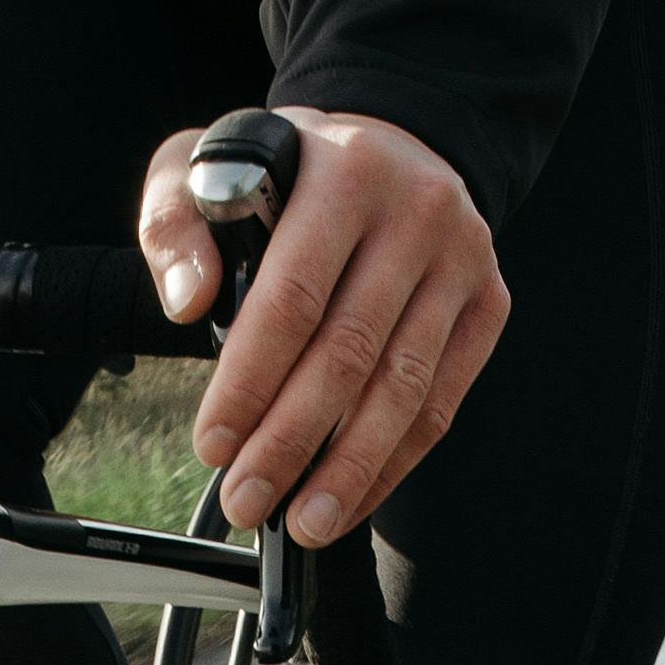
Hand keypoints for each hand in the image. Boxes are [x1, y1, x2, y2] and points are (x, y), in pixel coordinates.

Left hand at [132, 107, 508, 546]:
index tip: (214, 444)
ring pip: (404, 386)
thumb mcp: (208, 164)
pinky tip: (352, 497)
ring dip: (351, 467)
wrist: (393, 144)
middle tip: (248, 500)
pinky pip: (441, 399)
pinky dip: (395, 460)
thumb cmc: (289, 169)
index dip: (251, 381)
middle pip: (350, 352)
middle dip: (292, 441)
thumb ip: (176, 225)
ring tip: (305, 520)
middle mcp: (416, 213)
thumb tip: (188, 303)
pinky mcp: (488, 301)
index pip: (294, 296)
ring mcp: (462, 259)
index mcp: (344, 173)